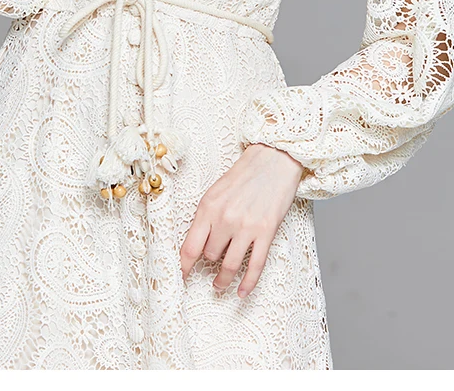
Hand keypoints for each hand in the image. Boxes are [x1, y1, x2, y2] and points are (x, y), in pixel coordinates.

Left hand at [179, 142, 304, 298]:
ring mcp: (246, 227)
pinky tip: (242, 292)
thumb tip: (198, 244)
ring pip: (229, 265)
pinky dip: (248, 283)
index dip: (183, 267)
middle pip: (210, 255)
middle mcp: (225, 219)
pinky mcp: (266, 232)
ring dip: (223, 280)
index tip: (180, 277)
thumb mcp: (216, 191)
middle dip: (210, 261)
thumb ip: (207, 216)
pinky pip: (255, 265)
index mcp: (208, 207)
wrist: (273, 160)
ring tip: (219, 285)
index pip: (190, 246)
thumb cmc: (244, 175)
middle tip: (210, 265)